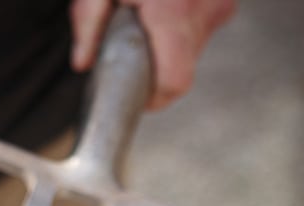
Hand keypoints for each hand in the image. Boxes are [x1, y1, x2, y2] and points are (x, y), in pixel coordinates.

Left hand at [69, 0, 235, 108]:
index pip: (175, 82)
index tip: (135, 97)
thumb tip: (82, 63)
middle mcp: (206, 12)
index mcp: (173, 13)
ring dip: (164, 44)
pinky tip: (159, 4)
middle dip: (152, 66)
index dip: (154, 98)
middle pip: (180, 68)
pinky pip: (199, 27)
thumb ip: (89, 23)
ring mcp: (221, 5)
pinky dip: (177, 26)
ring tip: (141, 14)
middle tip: (126, 44)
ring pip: (190, 48)